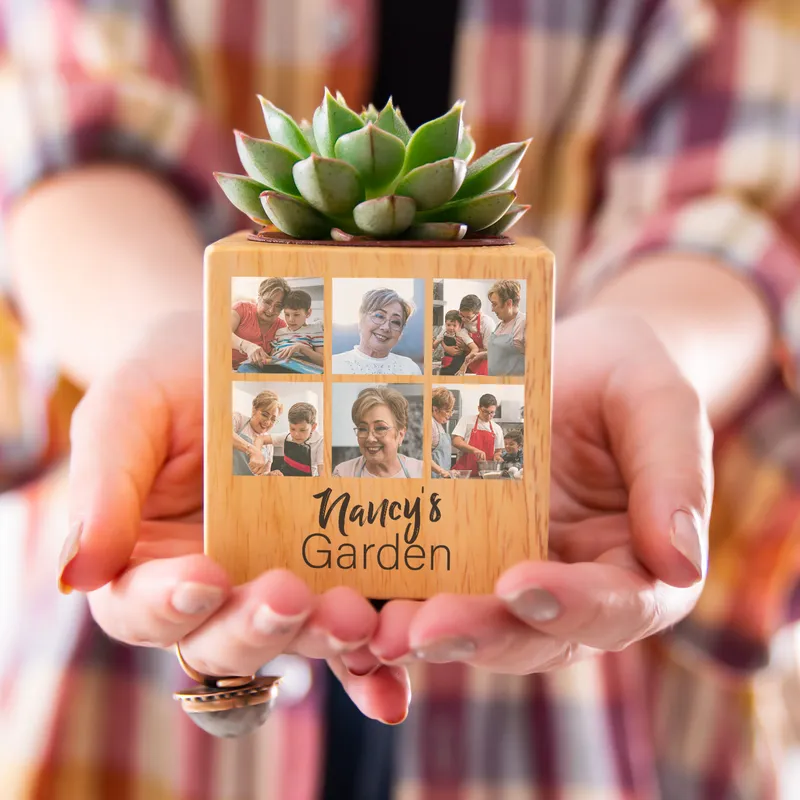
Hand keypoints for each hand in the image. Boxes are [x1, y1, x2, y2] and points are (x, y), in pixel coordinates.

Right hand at [61, 312, 409, 724]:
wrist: (245, 358)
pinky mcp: (333, 577)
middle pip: (224, 639)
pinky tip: (392, 681)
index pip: (144, 607)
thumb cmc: (171, 381)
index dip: (168, 603)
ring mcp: (277, 586)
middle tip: (290, 595)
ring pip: (294, 639)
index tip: (202, 577)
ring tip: (355, 617)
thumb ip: (101, 488)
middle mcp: (213, 592)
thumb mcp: (125, 415)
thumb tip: (76, 575)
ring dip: (324, 641)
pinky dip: (369, 664)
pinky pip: (350, 633)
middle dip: (256, 625)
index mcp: (145, 565)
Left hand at [368, 310, 710, 673]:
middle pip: (531, 636)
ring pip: (473, 628)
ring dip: (423, 635)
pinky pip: (428, 593)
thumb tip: (682, 561)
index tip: (519, 584)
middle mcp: (572, 590)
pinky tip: (351, 606)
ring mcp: (509, 577)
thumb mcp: (658, 401)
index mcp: (637, 566)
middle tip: (423, 626)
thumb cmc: (621, 375)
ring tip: (376, 629)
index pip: (614, 606)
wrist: (566, 361)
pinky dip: (392, 609)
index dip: (571, 605)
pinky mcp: (460, 558)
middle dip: (479, 633)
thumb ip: (675, 472)